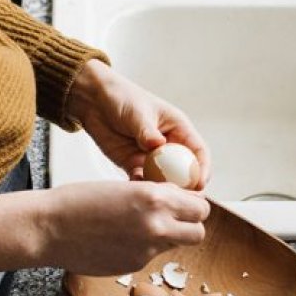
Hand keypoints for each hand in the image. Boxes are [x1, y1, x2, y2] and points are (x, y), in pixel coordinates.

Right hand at [0, 181, 209, 275]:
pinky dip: (143, 248)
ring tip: (142, 227)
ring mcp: (146, 250)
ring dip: (168, 238)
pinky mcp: (133, 266)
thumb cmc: (79, 201)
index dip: (194, 206)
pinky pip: (151, 256)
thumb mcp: (126, 187)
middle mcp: (156, 226)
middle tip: (174, 219)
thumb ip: (156, 197)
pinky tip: (121, 239)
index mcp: (155, 199)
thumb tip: (179, 202)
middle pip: (198, 232)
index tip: (185, 203)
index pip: (200, 207)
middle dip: (190, 225)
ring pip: (176, 246)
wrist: (49, 228)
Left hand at [67, 59, 210, 189]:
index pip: (198, 152)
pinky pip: (141, 181)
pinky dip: (140, 187)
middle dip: (184, 187)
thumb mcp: (137, 112)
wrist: (93, 101)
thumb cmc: (122, 97)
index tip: (200, 183)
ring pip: (163, 180)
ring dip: (161, 189)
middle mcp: (168, 146)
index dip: (202, 168)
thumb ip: (147, 131)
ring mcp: (150, 158)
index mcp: (178, 129)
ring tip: (154, 193)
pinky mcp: (132, 165)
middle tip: (179, 197)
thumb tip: (158, 145)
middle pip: (184, 172)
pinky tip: (134, 187)